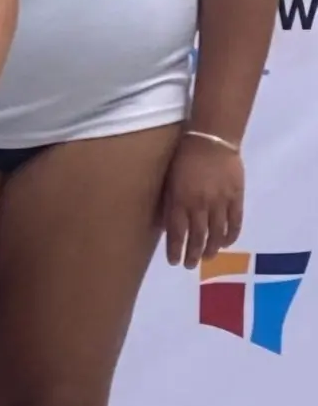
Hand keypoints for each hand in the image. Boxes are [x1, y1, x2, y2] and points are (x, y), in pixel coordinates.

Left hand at [162, 135, 243, 268]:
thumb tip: (168, 226)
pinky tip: (226, 243)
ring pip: (217, 234)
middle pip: (197, 238)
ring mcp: (220, 202)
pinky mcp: (236, 197)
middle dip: (192, 255)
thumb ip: (170, 204)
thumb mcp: (170, 182)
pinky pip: (235, 223)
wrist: (212, 140)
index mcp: (180, 201)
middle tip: (190, 266)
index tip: (173, 262)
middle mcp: (200, 205)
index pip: (177, 233)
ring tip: (207, 257)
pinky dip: (231, 236)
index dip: (175, 250)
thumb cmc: (184, 158)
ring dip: (211, 249)